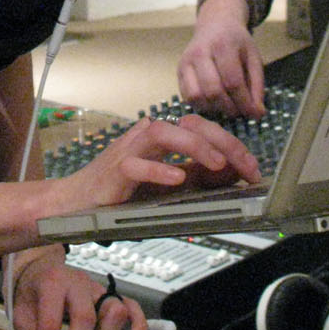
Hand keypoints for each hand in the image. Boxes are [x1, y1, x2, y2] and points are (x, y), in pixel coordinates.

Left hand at [6, 246, 147, 329]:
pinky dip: (137, 322)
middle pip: (85, 319)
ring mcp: (97, 288)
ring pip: (113, 310)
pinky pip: (131, 305)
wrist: (40, 268)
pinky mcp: (109, 295)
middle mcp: (78, 283)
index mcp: (52, 283)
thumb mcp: (20, 311)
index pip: (50, 323)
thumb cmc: (32, 291)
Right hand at [52, 112, 260, 216]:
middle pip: (187, 124)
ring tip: (217, 163)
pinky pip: (135, 165)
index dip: (231, 144)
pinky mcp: (113, 172)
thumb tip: (233, 171)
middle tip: (244, 165)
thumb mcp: (169, 186)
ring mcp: (128, 151)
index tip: (252, 168)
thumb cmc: (121, 194)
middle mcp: (146, 138)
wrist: (76, 204)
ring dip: (194, 146)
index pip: (201, 128)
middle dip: (222, 142)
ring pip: (162, 133)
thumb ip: (199, 177)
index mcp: (162, 139)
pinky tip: (176, 179)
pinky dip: (157, 170)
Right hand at [177, 0, 265, 118]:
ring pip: (196, 96)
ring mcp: (186, 61)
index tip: (253, 114)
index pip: (233, 82)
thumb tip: (257, 114)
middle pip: (213, 91)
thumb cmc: (236, 42)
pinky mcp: (178, 70)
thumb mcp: (254, 58)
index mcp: (223, 45)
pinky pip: (186, 96)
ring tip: (225, 107)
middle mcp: (200, 52)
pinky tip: (212, 103)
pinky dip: (200, 105)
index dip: (244, 102)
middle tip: (239, 112)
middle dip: (229, 108)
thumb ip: (257, 86)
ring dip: (213, 108)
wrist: (215, 23)